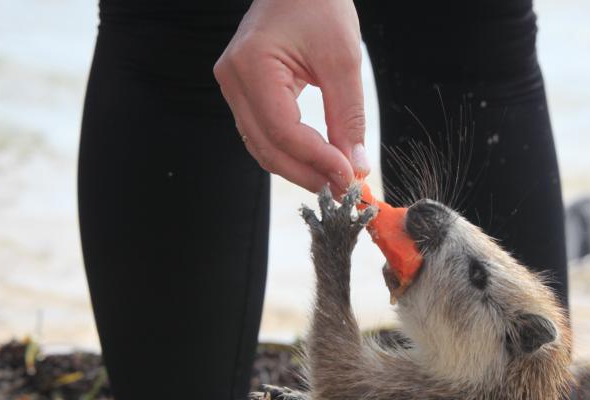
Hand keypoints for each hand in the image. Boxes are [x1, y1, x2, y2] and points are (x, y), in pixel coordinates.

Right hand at [214, 0, 370, 194]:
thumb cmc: (318, 4)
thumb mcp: (342, 60)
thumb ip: (348, 116)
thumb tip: (356, 166)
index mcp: (252, 66)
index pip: (283, 131)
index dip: (317, 161)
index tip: (350, 178)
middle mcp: (233, 80)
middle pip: (267, 147)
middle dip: (307, 173)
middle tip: (344, 190)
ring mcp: (233, 87)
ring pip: (263, 147)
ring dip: (299, 169)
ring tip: (335, 181)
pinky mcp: (244, 92)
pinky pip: (264, 134)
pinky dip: (291, 153)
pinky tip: (318, 162)